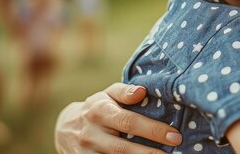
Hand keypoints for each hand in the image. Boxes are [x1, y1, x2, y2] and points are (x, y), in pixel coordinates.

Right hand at [54, 83, 181, 153]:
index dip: (153, 130)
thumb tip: (142, 91)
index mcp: (99, 111)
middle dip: (150, 152)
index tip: (174, 135)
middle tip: (174, 152)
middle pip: (124, 148)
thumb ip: (125, 91)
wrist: (65, 128)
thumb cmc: (97, 107)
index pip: (129, 122)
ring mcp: (86, 152)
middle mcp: (91, 134)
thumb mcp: (108, 93)